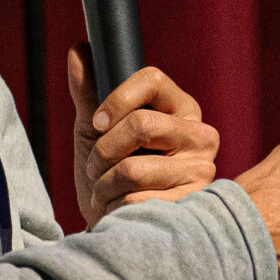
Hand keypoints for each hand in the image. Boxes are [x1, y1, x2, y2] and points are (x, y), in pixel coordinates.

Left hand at [66, 47, 220, 227]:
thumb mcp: (95, 132)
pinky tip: (122, 210)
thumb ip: (89, 93)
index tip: (97, 121)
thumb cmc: (111, 175)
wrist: (120, 230)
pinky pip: (137, 199)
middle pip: (141, 124)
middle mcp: (200, 135)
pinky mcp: (192, 205)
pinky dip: (116, 207)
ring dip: (104, 184)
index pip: (152, 79)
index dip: (117, 97)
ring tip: (106, 192)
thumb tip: (79, 50)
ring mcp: (200, 171)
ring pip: (133, 168)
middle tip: (96, 166)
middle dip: (103, 150)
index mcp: (180, 109)